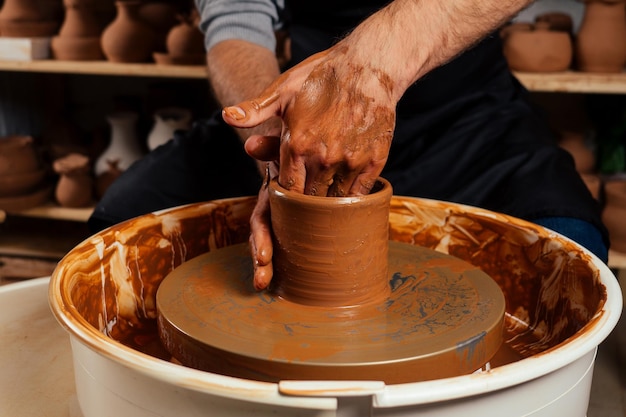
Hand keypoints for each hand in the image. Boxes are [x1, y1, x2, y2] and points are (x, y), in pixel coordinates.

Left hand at [223, 46, 395, 197]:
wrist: (369, 65)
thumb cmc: (321, 76)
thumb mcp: (282, 90)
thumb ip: (254, 110)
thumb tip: (227, 117)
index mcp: (296, 144)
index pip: (286, 190)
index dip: (286, 199)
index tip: (287, 199)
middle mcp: (322, 157)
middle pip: (309, 200)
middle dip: (305, 205)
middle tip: (304, 207)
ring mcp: (350, 161)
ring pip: (335, 200)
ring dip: (328, 205)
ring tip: (323, 204)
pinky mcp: (374, 161)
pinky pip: (359, 193)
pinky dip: (351, 199)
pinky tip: (345, 196)